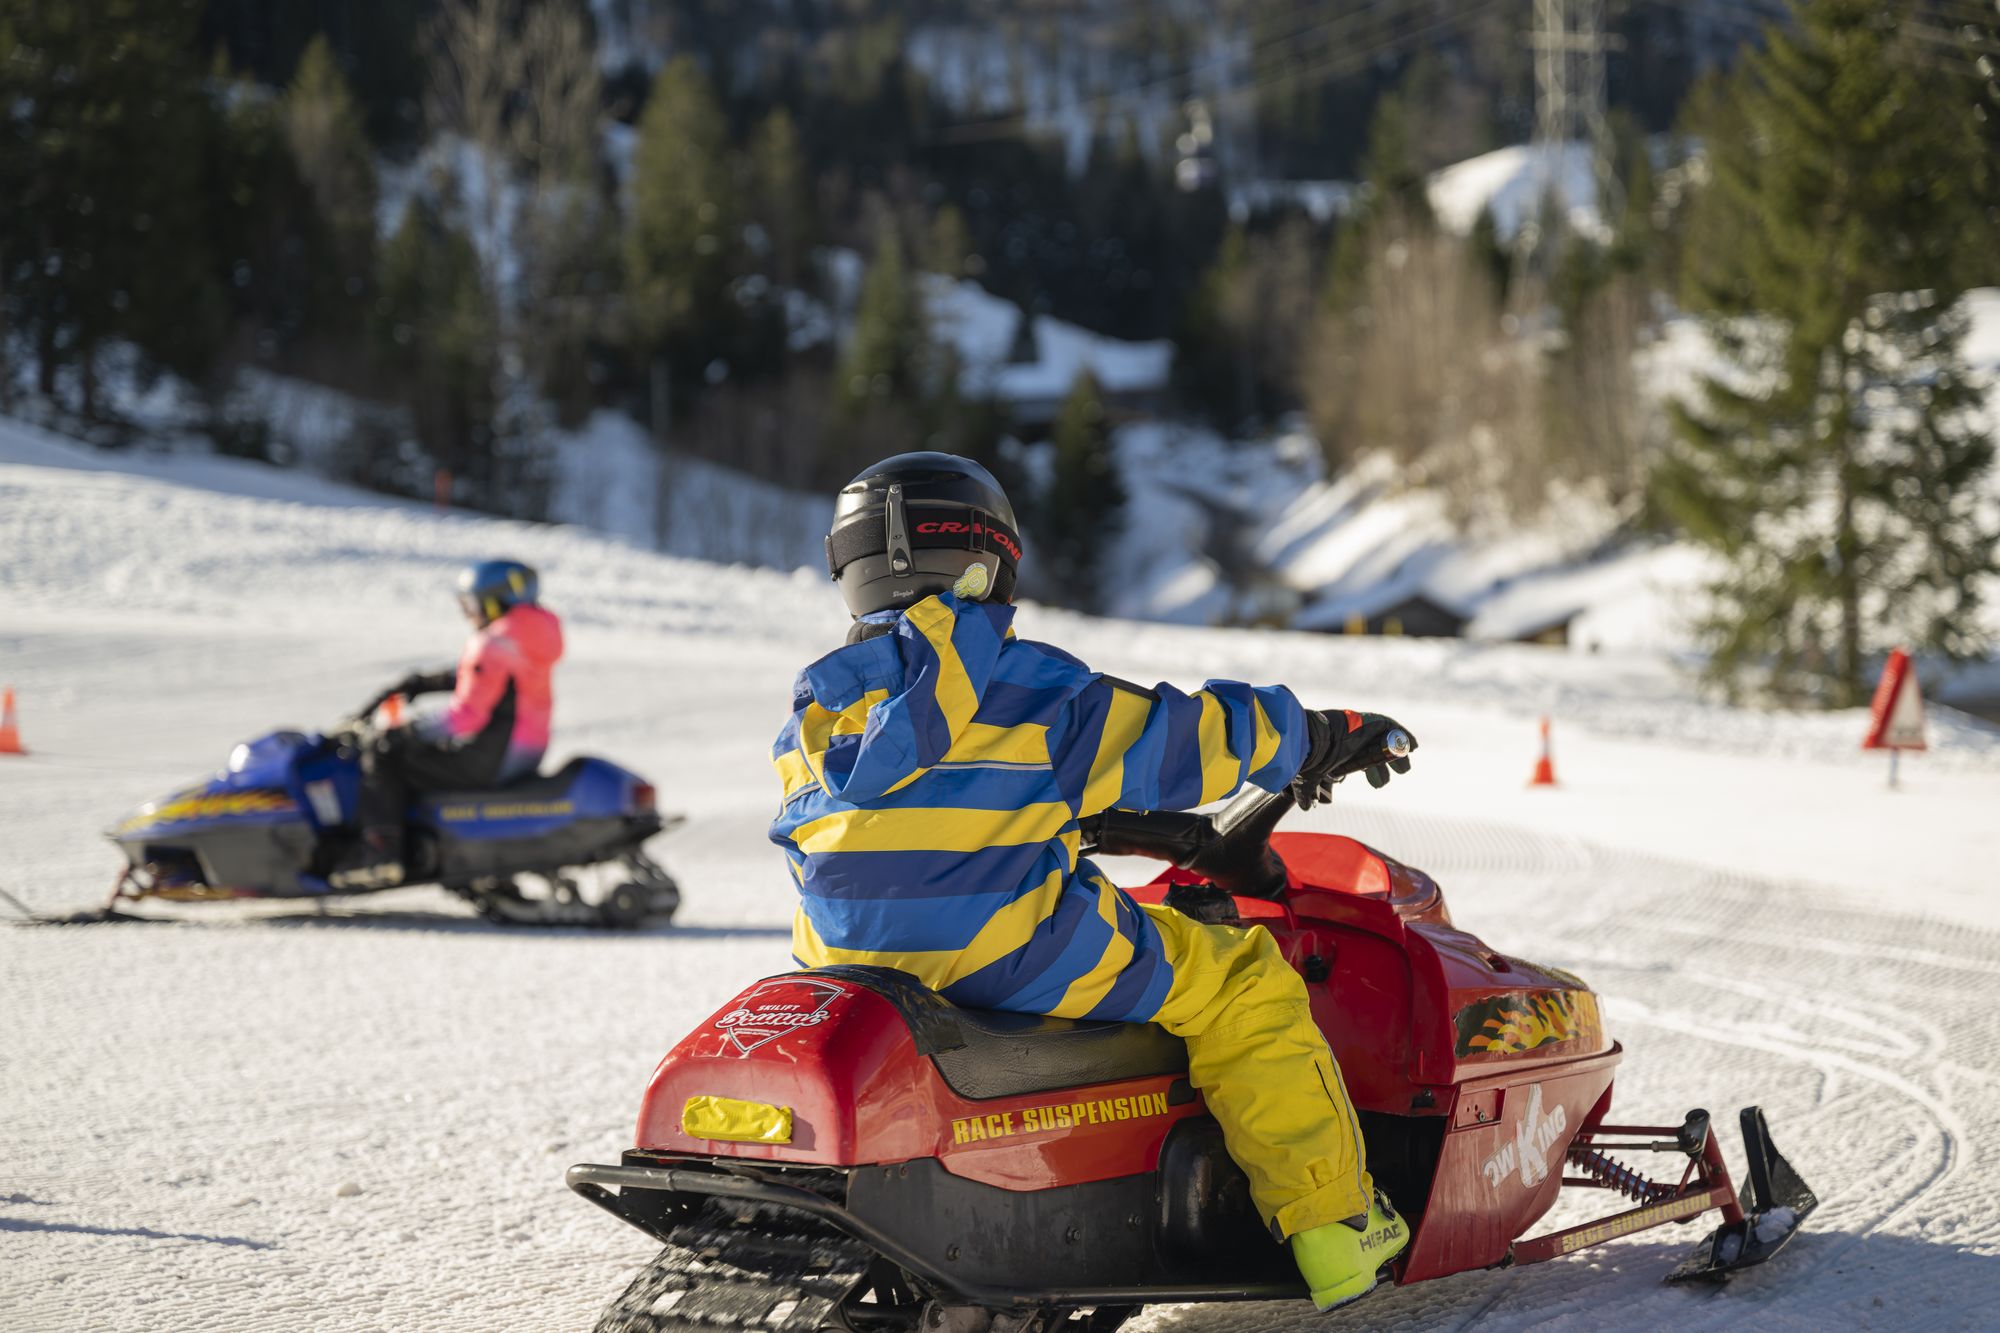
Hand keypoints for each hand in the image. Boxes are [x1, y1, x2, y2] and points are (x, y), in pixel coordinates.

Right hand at [1291, 710, 1416, 807]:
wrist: (1313, 741)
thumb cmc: (1310, 759)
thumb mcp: (1308, 778)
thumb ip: (1307, 792)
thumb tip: (1303, 807)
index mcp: (1342, 751)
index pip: (1362, 759)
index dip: (1373, 771)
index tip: (1377, 784)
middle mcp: (1354, 739)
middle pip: (1377, 750)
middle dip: (1387, 764)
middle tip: (1396, 775)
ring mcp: (1363, 729)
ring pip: (1386, 740)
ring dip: (1397, 754)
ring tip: (1404, 768)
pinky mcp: (1372, 722)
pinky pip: (1393, 728)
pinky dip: (1403, 736)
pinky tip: (1412, 747)